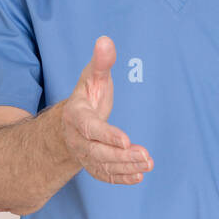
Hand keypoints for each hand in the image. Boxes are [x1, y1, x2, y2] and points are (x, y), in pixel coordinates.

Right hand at [60, 35, 152, 183]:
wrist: (71, 121)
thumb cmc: (87, 96)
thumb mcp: (92, 77)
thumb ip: (101, 62)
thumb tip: (105, 40)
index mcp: (76, 116)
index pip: (90, 128)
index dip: (107, 135)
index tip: (125, 140)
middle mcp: (77, 138)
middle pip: (97, 151)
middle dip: (121, 156)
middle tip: (145, 156)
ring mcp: (84, 154)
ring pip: (102, 165)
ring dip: (125, 167)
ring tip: (147, 163)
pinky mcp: (93, 165)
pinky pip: (104, 175)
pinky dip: (121, 178)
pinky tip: (139, 176)